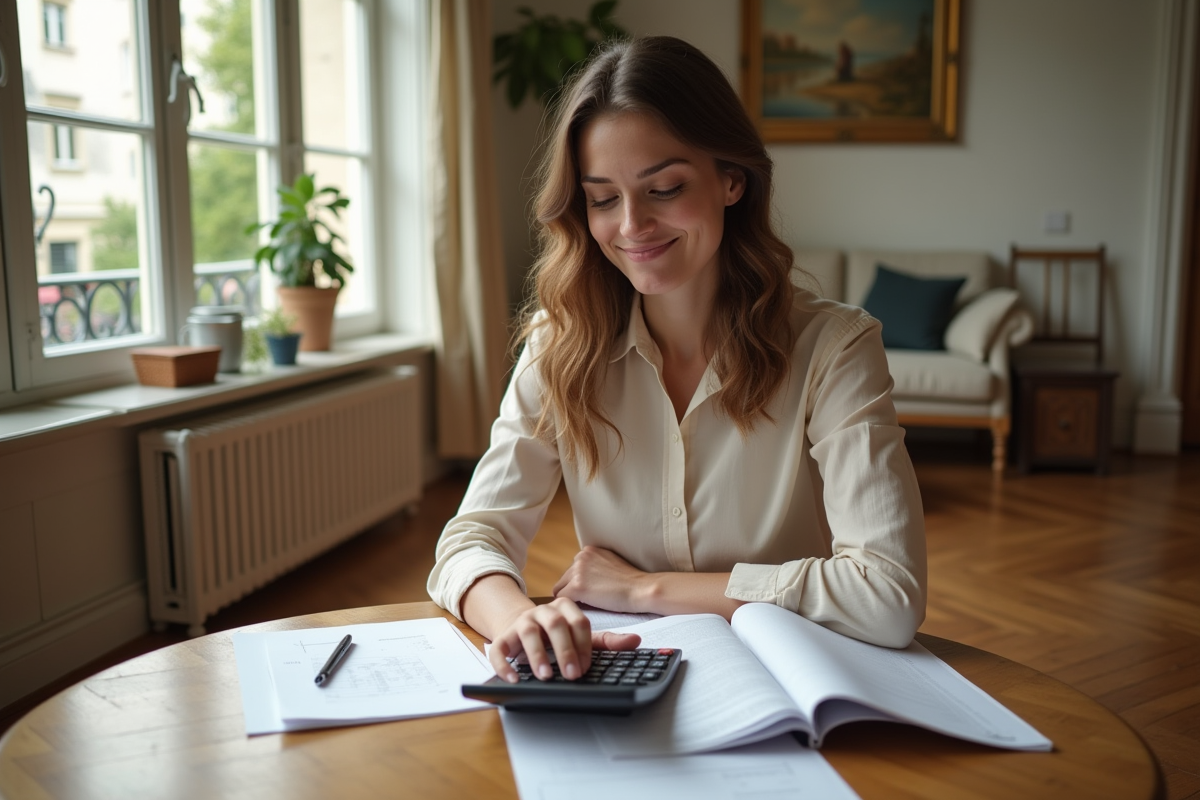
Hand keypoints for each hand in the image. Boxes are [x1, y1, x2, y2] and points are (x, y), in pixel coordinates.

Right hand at [487, 596, 639, 683]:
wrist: (520, 628)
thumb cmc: (557, 636)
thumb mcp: (582, 638)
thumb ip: (607, 641)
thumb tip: (635, 641)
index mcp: (564, 608)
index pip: (578, 622)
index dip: (583, 646)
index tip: (586, 667)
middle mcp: (542, 612)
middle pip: (555, 625)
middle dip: (564, 650)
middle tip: (572, 674)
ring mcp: (521, 623)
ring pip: (528, 633)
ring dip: (537, 655)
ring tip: (546, 676)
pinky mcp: (502, 638)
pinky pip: (499, 649)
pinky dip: (504, 665)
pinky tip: (514, 678)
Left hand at [552, 546, 649, 612]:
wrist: (642, 589)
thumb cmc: (632, 582)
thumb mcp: (611, 564)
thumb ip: (596, 566)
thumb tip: (585, 579)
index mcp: (589, 550)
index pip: (573, 570)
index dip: (581, 584)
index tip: (593, 593)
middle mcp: (581, 556)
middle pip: (564, 579)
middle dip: (574, 591)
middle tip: (590, 602)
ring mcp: (577, 571)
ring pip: (561, 590)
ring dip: (572, 599)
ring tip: (588, 607)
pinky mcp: (576, 586)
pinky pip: (563, 600)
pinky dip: (571, 607)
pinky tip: (584, 610)